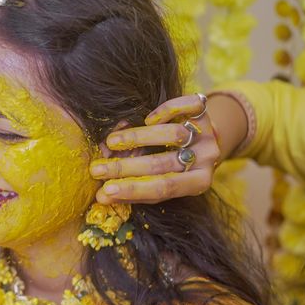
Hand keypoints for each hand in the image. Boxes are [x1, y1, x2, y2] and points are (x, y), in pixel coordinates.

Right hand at [91, 94, 219, 203]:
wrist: (202, 140)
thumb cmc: (174, 168)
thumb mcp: (160, 182)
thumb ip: (135, 190)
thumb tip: (101, 197)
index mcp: (198, 182)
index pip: (164, 188)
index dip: (133, 189)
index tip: (104, 191)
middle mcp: (207, 159)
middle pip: (164, 163)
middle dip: (125, 167)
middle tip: (96, 168)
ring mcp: (206, 134)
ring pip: (174, 134)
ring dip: (137, 138)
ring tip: (111, 142)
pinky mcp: (205, 113)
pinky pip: (189, 107)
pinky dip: (166, 111)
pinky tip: (147, 118)